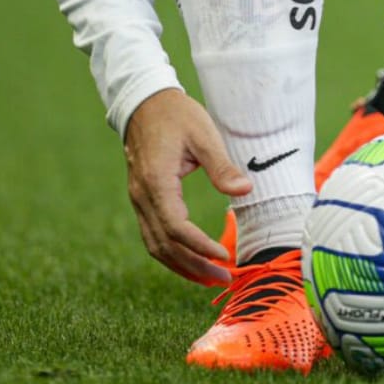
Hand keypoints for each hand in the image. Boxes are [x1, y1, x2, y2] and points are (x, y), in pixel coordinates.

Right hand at [123, 88, 251, 285]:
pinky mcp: (142, 200)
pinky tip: (192, 261)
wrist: (145, 104)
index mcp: (156, 182)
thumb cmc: (177, 116)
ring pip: (155, 246)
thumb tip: (244, 190)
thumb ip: (221, 165)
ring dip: (182, 266)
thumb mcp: (204, 134)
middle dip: (194, 266)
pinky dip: (172, 253)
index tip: (224, 257)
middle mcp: (142, 197)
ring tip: (211, 278)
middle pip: (164, 245)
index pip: (175, 227)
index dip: (199, 246)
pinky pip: (153, 235)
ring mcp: (139, 200)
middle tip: (225, 279)